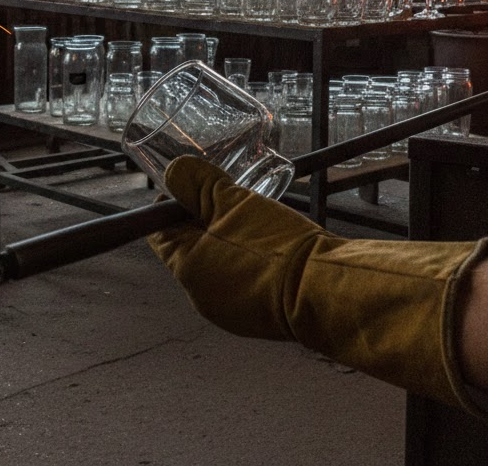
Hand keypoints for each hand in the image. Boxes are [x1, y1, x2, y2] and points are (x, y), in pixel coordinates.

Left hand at [148, 156, 326, 340]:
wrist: (327, 292)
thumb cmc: (275, 246)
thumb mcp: (233, 203)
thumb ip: (199, 185)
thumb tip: (174, 172)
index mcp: (187, 270)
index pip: (160, 231)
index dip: (172, 203)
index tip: (193, 184)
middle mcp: (201, 296)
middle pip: (190, 246)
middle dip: (204, 219)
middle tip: (227, 194)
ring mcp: (230, 310)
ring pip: (218, 262)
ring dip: (228, 237)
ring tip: (251, 213)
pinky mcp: (258, 314)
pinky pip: (242, 278)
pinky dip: (248, 258)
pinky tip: (268, 241)